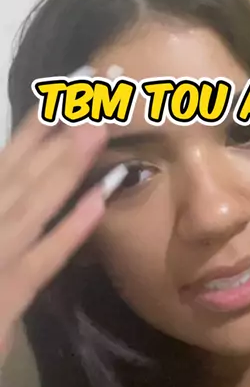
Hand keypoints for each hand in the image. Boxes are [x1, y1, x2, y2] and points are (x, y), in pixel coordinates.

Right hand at [0, 107, 121, 370]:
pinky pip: (40, 261)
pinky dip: (68, 232)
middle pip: (24, 171)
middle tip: (102, 89)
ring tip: (100, 128)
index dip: (40, 120)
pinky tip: (98, 203)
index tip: (74, 87)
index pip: (8, 157)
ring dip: (66, 166)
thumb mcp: (0, 242)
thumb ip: (6, 197)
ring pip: (32, 205)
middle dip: (63, 129)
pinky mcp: (3, 299)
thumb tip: (13, 167)